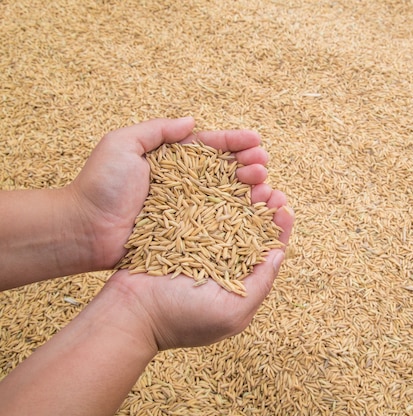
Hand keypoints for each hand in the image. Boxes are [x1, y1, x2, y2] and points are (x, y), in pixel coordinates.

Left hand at [67, 117, 270, 270]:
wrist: (84, 230)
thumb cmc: (100, 185)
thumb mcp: (121, 144)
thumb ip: (157, 130)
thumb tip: (192, 121)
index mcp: (171, 160)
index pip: (209, 147)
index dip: (234, 142)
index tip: (256, 140)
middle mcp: (184, 183)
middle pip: (224, 170)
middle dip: (249, 164)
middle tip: (262, 166)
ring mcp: (187, 209)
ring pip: (227, 195)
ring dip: (250, 189)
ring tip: (265, 186)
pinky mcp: (188, 233)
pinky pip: (218, 223)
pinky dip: (240, 217)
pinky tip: (257, 212)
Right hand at [102, 185, 293, 349]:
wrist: (129, 313)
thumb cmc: (181, 319)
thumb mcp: (233, 312)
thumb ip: (261, 284)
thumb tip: (279, 254)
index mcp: (238, 281)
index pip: (265, 252)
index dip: (277, 230)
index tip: (285, 208)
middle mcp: (221, 261)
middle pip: (248, 229)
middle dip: (262, 208)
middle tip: (269, 188)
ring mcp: (198, 246)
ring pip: (226, 215)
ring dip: (241, 197)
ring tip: (252, 179)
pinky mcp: (176, 233)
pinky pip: (198, 210)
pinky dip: (212, 194)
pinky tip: (222, 179)